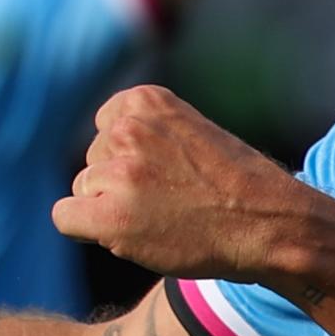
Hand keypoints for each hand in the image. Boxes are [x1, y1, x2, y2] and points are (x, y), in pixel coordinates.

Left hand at [52, 85, 305, 280]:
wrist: (269, 222)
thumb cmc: (236, 185)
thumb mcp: (189, 133)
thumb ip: (146, 133)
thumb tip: (96, 160)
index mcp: (146, 100)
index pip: (105, 128)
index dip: (128, 158)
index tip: (164, 173)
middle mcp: (128, 129)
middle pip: (92, 162)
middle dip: (118, 184)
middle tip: (169, 202)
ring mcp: (119, 171)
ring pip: (84, 192)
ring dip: (112, 209)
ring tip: (161, 219)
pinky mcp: (111, 215)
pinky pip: (65, 218)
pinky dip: (88, 231)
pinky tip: (128, 235)